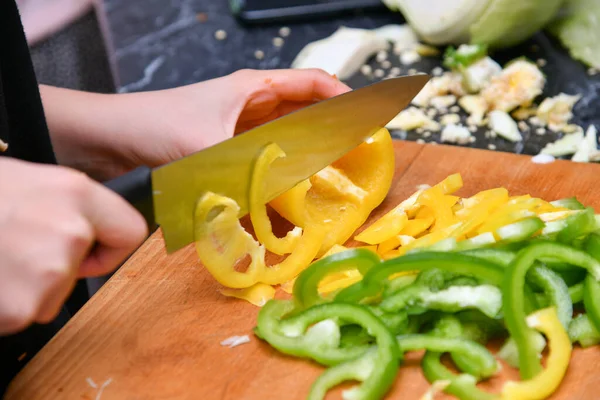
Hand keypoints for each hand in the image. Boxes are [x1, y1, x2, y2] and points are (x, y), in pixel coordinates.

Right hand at [0, 158, 146, 333]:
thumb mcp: (33, 182)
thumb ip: (73, 207)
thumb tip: (96, 235)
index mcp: (76, 193)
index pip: (131, 232)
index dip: (108, 246)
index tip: (88, 248)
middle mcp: (70, 231)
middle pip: (83, 270)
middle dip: (55, 265)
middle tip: (12, 244)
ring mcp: (46, 273)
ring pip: (52, 295)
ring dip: (25, 285)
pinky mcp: (19, 308)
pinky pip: (22, 313)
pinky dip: (3, 303)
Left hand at [40, 68, 350, 180]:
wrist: (108, 138)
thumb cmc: (155, 126)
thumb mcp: (210, 148)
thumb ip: (251, 175)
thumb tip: (288, 204)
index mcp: (253, 88)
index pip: (314, 83)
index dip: (346, 98)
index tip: (370, 120)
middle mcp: (251, 106)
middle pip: (305, 112)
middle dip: (333, 131)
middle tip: (358, 156)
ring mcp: (238, 130)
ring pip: (287, 139)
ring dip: (308, 155)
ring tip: (333, 176)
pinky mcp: (225, 152)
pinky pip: (265, 160)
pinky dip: (281, 173)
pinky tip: (291, 192)